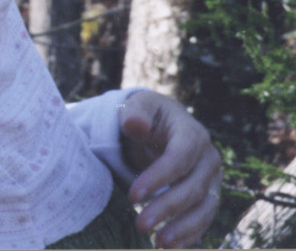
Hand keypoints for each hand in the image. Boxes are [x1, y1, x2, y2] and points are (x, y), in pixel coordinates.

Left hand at [119, 90, 221, 247]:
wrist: (163, 124)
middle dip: (167, 209)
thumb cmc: (147, 114)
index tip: (132, 196)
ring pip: (204, 208)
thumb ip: (134, 113)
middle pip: (193, 188)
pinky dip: (190, 235)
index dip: (158, 178)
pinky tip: (172, 247)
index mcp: (192, 134)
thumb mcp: (138, 106)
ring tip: (158, 243)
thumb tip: (133, 123)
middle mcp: (208, 159)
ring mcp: (211, 180)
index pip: (179, 159)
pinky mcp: (208, 196)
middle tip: (140, 225)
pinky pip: (204, 219)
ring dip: (183, 229)